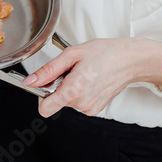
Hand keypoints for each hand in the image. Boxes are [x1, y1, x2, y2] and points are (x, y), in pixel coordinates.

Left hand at [22, 37, 161, 117]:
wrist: (130, 59)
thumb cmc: (105, 53)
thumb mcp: (71, 54)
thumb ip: (48, 70)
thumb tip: (30, 81)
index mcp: (74, 90)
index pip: (45, 108)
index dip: (40, 95)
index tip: (46, 83)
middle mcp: (82, 103)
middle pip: (56, 100)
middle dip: (59, 84)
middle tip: (73, 69)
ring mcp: (90, 108)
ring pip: (67, 100)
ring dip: (70, 87)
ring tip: (84, 72)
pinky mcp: (96, 108)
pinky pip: (78, 101)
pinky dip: (79, 90)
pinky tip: (90, 78)